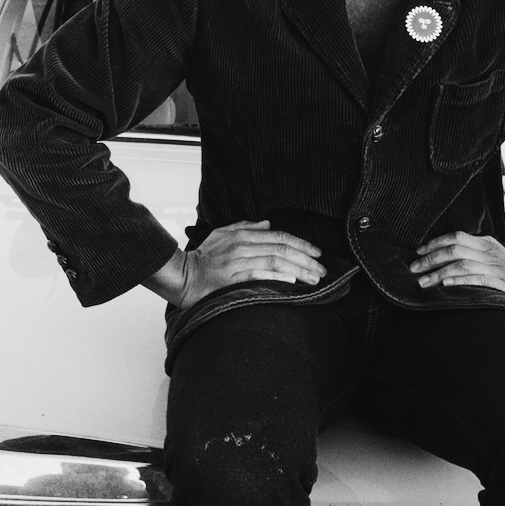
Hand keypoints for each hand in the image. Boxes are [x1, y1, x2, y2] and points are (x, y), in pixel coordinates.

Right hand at [148, 220, 325, 309]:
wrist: (181, 277)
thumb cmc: (202, 258)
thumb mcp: (222, 235)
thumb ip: (245, 227)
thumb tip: (267, 224)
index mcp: (242, 234)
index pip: (279, 236)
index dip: (301, 243)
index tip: (317, 253)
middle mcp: (242, 245)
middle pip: (282, 248)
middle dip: (306, 258)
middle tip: (323, 269)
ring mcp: (237, 261)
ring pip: (275, 261)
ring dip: (299, 269)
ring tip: (315, 278)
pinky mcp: (232, 278)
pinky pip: (260, 275)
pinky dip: (278, 276)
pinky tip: (293, 281)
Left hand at [410, 231, 504, 318]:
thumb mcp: (495, 260)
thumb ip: (474, 255)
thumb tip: (443, 258)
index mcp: (487, 244)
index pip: (456, 236)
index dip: (434, 243)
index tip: (418, 252)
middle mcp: (491, 253)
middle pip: (454, 249)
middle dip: (430, 258)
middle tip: (413, 268)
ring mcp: (498, 267)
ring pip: (461, 264)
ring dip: (438, 273)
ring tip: (423, 281)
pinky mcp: (503, 284)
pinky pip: (476, 278)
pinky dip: (459, 280)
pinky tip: (445, 284)